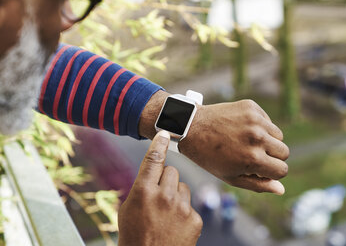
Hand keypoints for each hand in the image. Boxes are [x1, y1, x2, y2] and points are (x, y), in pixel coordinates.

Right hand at [118, 131, 202, 245]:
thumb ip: (142, 188)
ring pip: (182, 187)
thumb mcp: (128, 209)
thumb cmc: (134, 236)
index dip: (160, 143)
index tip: (166, 131)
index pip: (154, 158)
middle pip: (171, 170)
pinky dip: (184, 212)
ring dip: (175, 195)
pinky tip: (175, 226)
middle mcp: (164, 196)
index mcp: (143, 191)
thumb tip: (155, 175)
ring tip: (166, 214)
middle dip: (165, 179)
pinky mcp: (195, 219)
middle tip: (158, 196)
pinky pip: (190, 205)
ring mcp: (182, 208)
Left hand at [179, 99, 288, 194]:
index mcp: (253, 159)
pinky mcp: (251, 107)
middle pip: (284, 152)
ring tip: (248, 143)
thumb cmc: (209, 157)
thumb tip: (282, 189)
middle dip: (273, 157)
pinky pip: (268, 121)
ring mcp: (255, 120)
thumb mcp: (231, 177)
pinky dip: (261, 127)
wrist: (191, 127)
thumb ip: (258, 185)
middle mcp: (257, 138)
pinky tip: (243, 129)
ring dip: (268, 141)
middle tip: (254, 156)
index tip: (260, 170)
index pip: (282, 170)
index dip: (272, 173)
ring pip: (278, 136)